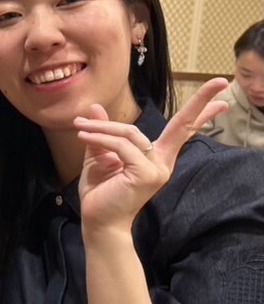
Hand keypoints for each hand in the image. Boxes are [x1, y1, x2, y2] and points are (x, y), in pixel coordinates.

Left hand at [75, 79, 229, 232]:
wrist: (98, 221)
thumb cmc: (101, 192)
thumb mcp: (99, 156)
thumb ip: (102, 133)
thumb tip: (95, 107)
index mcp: (158, 157)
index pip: (183, 130)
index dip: (202, 112)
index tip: (223, 98)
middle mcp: (163, 162)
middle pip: (183, 125)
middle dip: (201, 102)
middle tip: (219, 82)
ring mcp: (157, 168)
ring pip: (130, 134)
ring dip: (102, 128)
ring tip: (80, 127)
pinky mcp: (146, 174)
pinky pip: (121, 146)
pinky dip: (100, 138)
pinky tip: (83, 135)